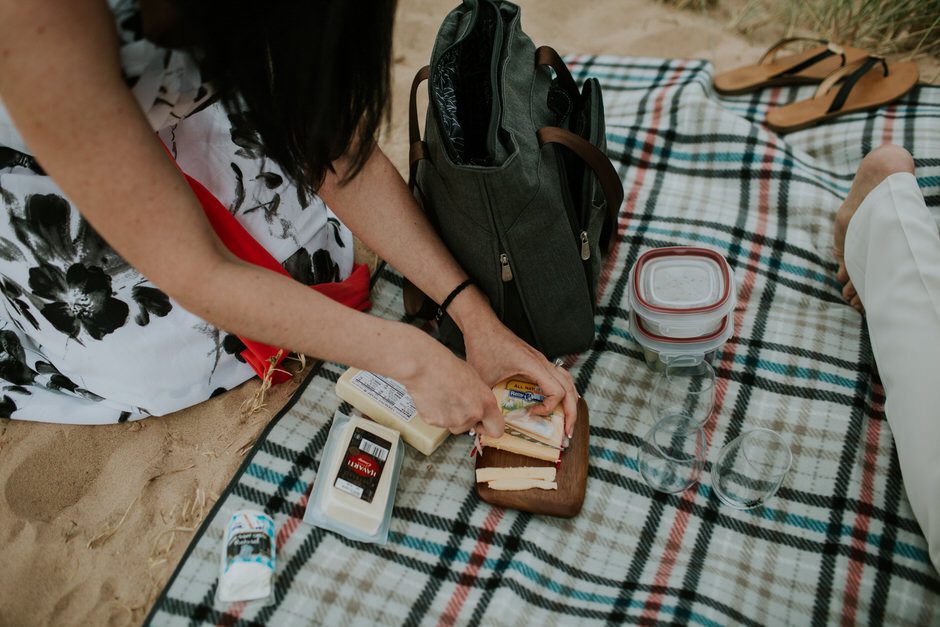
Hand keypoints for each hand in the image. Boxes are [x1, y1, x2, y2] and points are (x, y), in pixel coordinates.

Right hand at [397, 334, 503, 436]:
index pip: (497, 430)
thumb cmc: (448, 366)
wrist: (425, 365)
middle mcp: (473, 414)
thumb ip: (479, 397)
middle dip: (466, 422)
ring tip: (443, 396)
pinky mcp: (437, 422)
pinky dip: (436, 413)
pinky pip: (438, 422)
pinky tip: (433, 398)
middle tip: (457, 406)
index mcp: (486, 403)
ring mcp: (454, 420)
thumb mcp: (474, 379)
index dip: (488, 427)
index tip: (483, 424)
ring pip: (453, 425)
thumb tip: (477, 405)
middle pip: (471, 428)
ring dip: (449, 416)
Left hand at [462, 314, 579, 437]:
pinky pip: (558, 376)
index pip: (557, 391)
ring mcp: (541, 360)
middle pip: (569, 389)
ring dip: (570, 401)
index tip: (531, 413)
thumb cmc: (483, 347)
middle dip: (571, 413)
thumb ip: (490, 401)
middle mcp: (542, 362)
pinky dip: (562, 390)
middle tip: (566, 433)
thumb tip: (491, 423)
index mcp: (533, 365)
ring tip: (567, 420)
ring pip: (567, 381)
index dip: (548, 407)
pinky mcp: (536, 360)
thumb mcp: (484, 379)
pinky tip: (557, 402)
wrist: (482, 325)